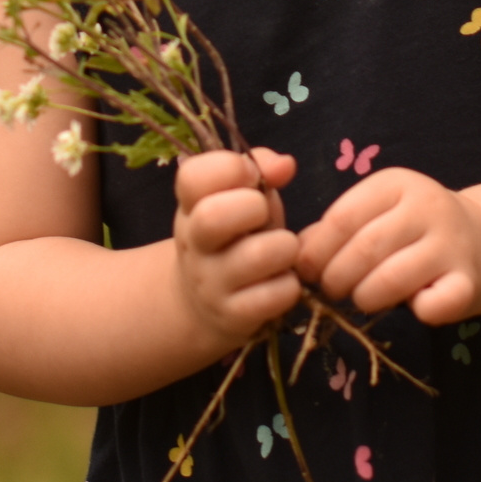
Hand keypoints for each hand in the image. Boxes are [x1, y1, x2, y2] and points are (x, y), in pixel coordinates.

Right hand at [172, 149, 301, 347]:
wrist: (203, 304)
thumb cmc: (234, 237)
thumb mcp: (241, 197)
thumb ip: (261, 169)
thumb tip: (285, 165)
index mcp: (191, 206)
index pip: (192, 176)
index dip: (230, 168)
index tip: (252, 177)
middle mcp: (193, 244)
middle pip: (212, 217)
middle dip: (256, 207)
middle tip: (265, 217)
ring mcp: (210, 283)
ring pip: (257, 256)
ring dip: (284, 247)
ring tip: (283, 251)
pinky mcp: (232, 315)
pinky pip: (275, 294)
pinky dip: (290, 285)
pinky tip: (281, 282)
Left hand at [294, 167, 480, 324]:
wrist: (479, 238)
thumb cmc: (409, 229)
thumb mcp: (374, 214)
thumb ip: (334, 229)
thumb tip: (295, 252)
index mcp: (397, 183)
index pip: (342, 218)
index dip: (315, 251)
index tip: (305, 272)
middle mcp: (428, 207)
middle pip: (364, 248)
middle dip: (335, 278)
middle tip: (329, 291)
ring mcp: (452, 244)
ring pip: (391, 279)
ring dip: (364, 297)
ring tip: (361, 298)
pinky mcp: (469, 281)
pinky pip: (434, 305)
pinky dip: (417, 312)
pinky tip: (413, 306)